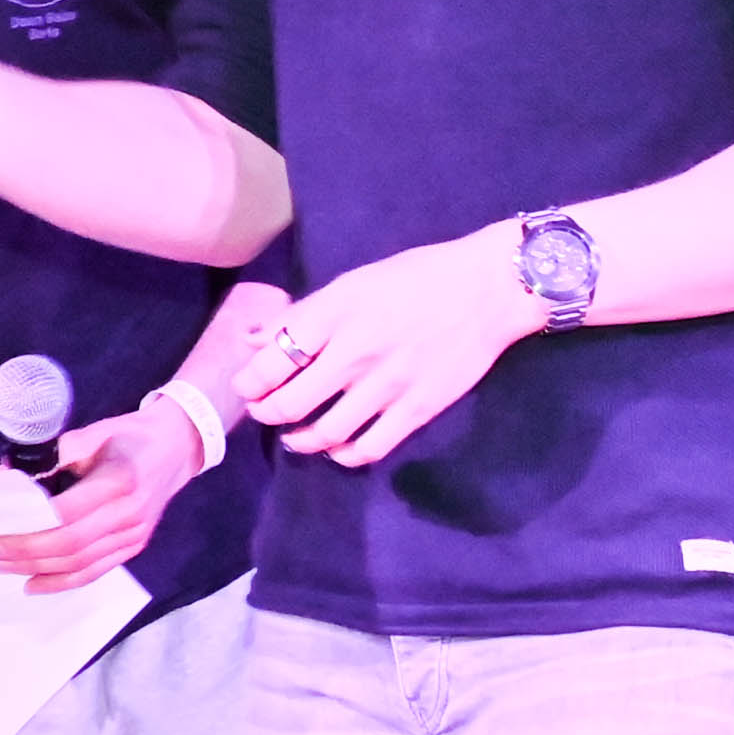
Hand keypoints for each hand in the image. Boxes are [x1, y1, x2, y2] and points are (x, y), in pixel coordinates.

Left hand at [0, 400, 207, 590]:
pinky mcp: (135, 546)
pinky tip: (34, 583)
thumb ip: (53, 454)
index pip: (67, 512)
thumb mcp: (94, 432)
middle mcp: (130, 512)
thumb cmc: (130, 435)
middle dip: (26, 552)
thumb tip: (3, 475)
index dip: (30, 524)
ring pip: (81, 563)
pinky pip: (95, 571)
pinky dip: (62, 582)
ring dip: (38, 569)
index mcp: (120, 479)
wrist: (177, 447)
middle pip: (70, 544)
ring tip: (3, 566)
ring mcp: (135, 534)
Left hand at [247, 233, 544, 469]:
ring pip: (325, 433)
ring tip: (295, 435)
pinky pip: (368, 448)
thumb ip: (302, 314)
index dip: (249, 381)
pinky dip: (344, 455)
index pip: (272, 360)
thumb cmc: (416, 279)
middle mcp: (356, 352)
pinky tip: (338, 448)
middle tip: (265, 411)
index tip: (247, 385)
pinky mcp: (417, 409)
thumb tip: (251, 339)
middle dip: (266, 413)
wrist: (486, 290)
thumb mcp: (353, 283)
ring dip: (300, 440)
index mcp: (336, 313)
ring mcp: (387, 385)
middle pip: (290, 403)